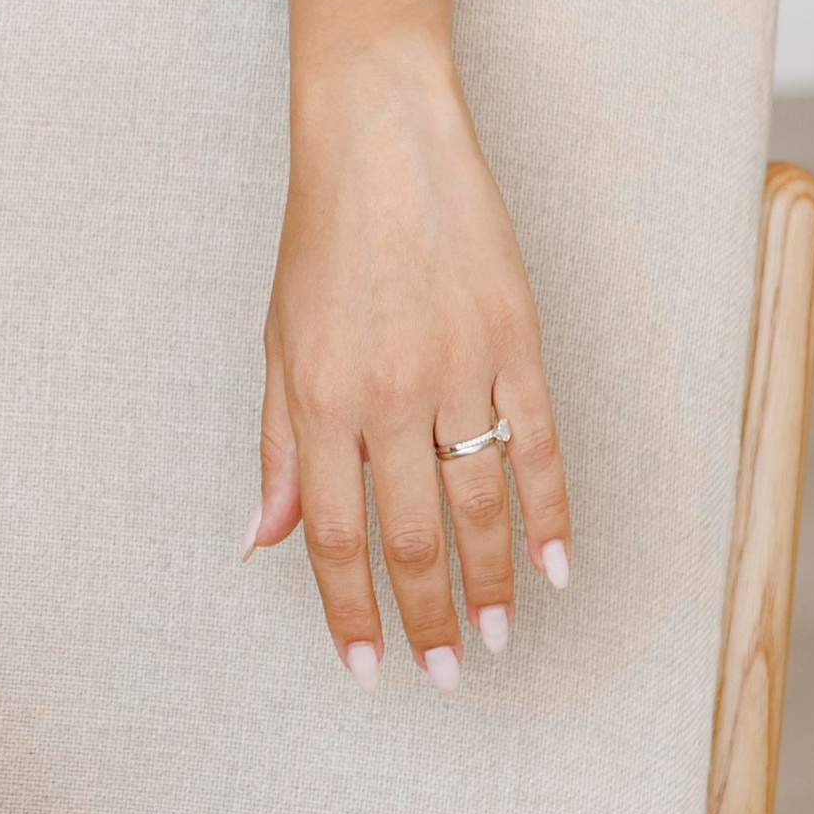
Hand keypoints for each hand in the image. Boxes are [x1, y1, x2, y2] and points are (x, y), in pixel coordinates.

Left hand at [245, 36, 571, 682]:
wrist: (382, 138)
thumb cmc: (321, 239)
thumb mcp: (277, 343)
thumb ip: (277, 447)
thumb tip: (259, 542)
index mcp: (318, 399)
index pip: (331, 535)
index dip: (350, 610)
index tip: (369, 667)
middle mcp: (386, 393)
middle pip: (410, 534)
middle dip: (424, 615)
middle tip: (441, 675)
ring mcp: (457, 366)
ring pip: (479, 503)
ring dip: (489, 583)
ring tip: (494, 641)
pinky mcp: (515, 338)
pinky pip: (538, 442)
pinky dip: (549, 511)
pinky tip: (554, 567)